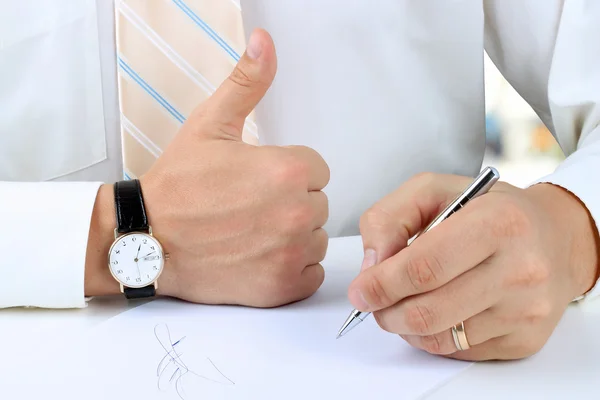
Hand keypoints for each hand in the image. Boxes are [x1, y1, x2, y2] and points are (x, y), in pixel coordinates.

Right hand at [138, 29, 328, 306]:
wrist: (145, 241)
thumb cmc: (177, 185)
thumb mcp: (210, 124)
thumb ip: (246, 83)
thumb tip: (264, 41)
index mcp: (289, 171)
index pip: (316, 169)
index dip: (287, 173)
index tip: (257, 181)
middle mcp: (298, 214)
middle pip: (318, 204)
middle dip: (290, 203)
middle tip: (249, 207)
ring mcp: (291, 254)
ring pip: (316, 238)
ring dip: (293, 237)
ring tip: (251, 233)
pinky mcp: (282, 288)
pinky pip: (311, 274)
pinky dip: (292, 269)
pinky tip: (259, 258)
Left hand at [348, 172, 598, 359]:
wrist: (555, 237)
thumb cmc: (489, 210)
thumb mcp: (434, 189)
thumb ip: (390, 218)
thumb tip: (371, 266)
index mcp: (497, 222)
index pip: (425, 267)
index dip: (382, 284)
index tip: (360, 290)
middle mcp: (520, 269)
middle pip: (429, 311)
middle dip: (385, 311)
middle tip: (373, 302)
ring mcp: (526, 310)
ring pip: (440, 337)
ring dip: (404, 326)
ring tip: (400, 305)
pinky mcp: (525, 339)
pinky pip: (459, 350)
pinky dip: (432, 337)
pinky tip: (435, 312)